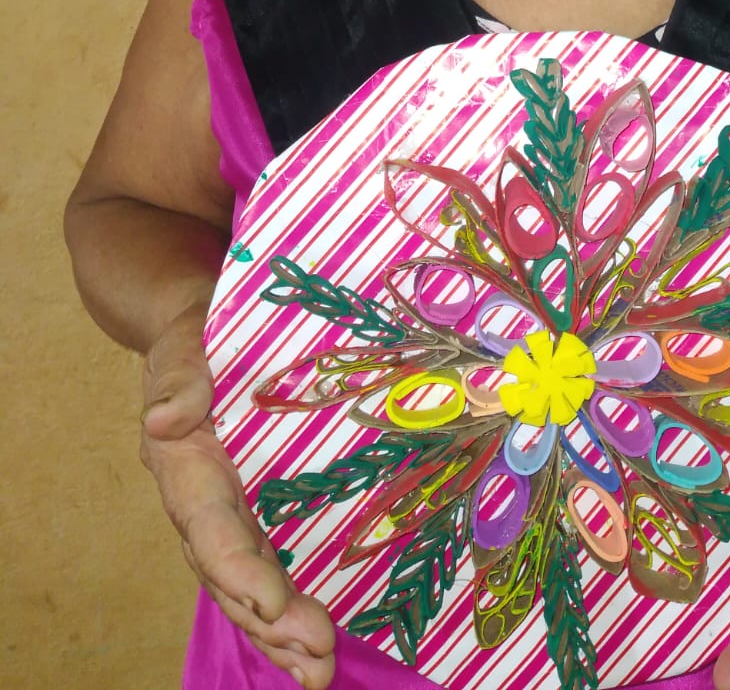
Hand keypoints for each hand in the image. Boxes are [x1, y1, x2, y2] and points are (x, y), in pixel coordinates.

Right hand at [141, 302, 336, 687]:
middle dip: (270, 622)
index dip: (238, 571)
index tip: (274, 605)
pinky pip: (266, 564)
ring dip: (280, 632)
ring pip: (248, 583)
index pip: (210, 528)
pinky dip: (287, 608)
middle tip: (317, 660)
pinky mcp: (252, 506)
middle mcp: (201, 499)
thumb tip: (164, 417)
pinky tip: (317, 643)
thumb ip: (182, 376)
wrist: (194, 321)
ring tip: (318, 673)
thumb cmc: (196, 329)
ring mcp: (228, 507)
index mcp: (183, 464)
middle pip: (231, 573)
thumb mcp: (187, 341)